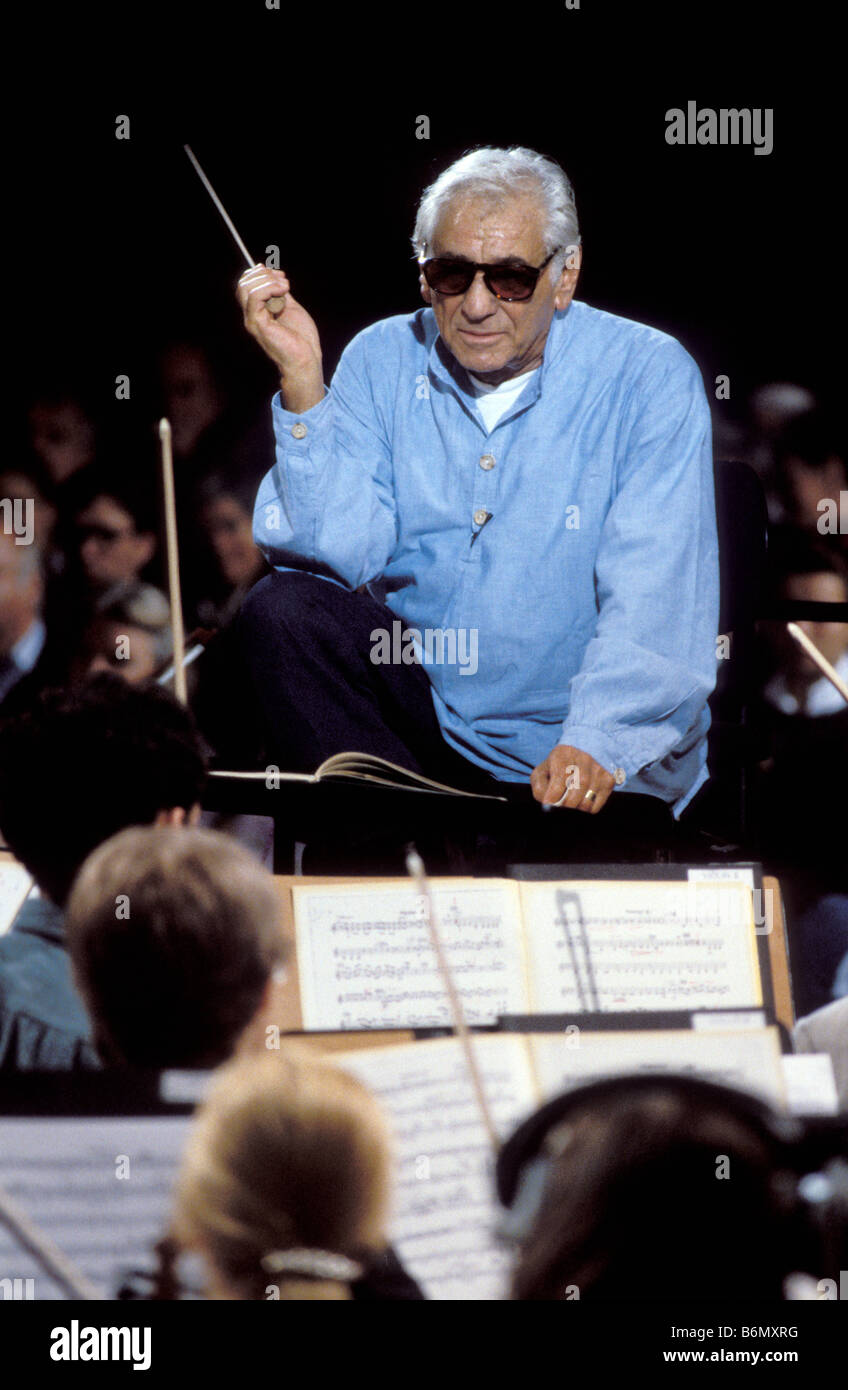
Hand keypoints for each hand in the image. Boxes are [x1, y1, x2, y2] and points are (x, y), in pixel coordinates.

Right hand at [236, 264, 323, 411]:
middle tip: (284, 282)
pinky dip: (269, 288)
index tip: (280, 275)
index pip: (246, 285)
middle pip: (243, 284)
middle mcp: (251, 316)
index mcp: (257, 311)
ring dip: (268, 280)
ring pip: (246, 288)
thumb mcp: (290, 307)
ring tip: (286, 287)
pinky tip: (284, 291)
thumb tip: (272, 274)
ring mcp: (252, 320)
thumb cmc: (302, 339)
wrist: (306, 359)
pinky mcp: (257, 324)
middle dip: (264, 274)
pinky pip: (255, 296)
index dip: (260, 273)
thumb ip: (279, 292)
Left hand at [530, 744, 614, 813]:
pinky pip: (595, 806)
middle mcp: (585, 760)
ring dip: (576, 807)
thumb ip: (539, 786)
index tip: (549, 802)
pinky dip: (586, 808)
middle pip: (574, 794)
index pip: (559, 780)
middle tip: (561, 805)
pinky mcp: (609, 781)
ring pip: (586, 802)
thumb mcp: (544, 768)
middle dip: (565, 805)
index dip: (552, 795)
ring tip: (571, 801)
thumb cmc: (561, 764)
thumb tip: (547, 802)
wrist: (587, 747)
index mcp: (564, 754)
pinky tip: (582, 799)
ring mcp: (599, 770)